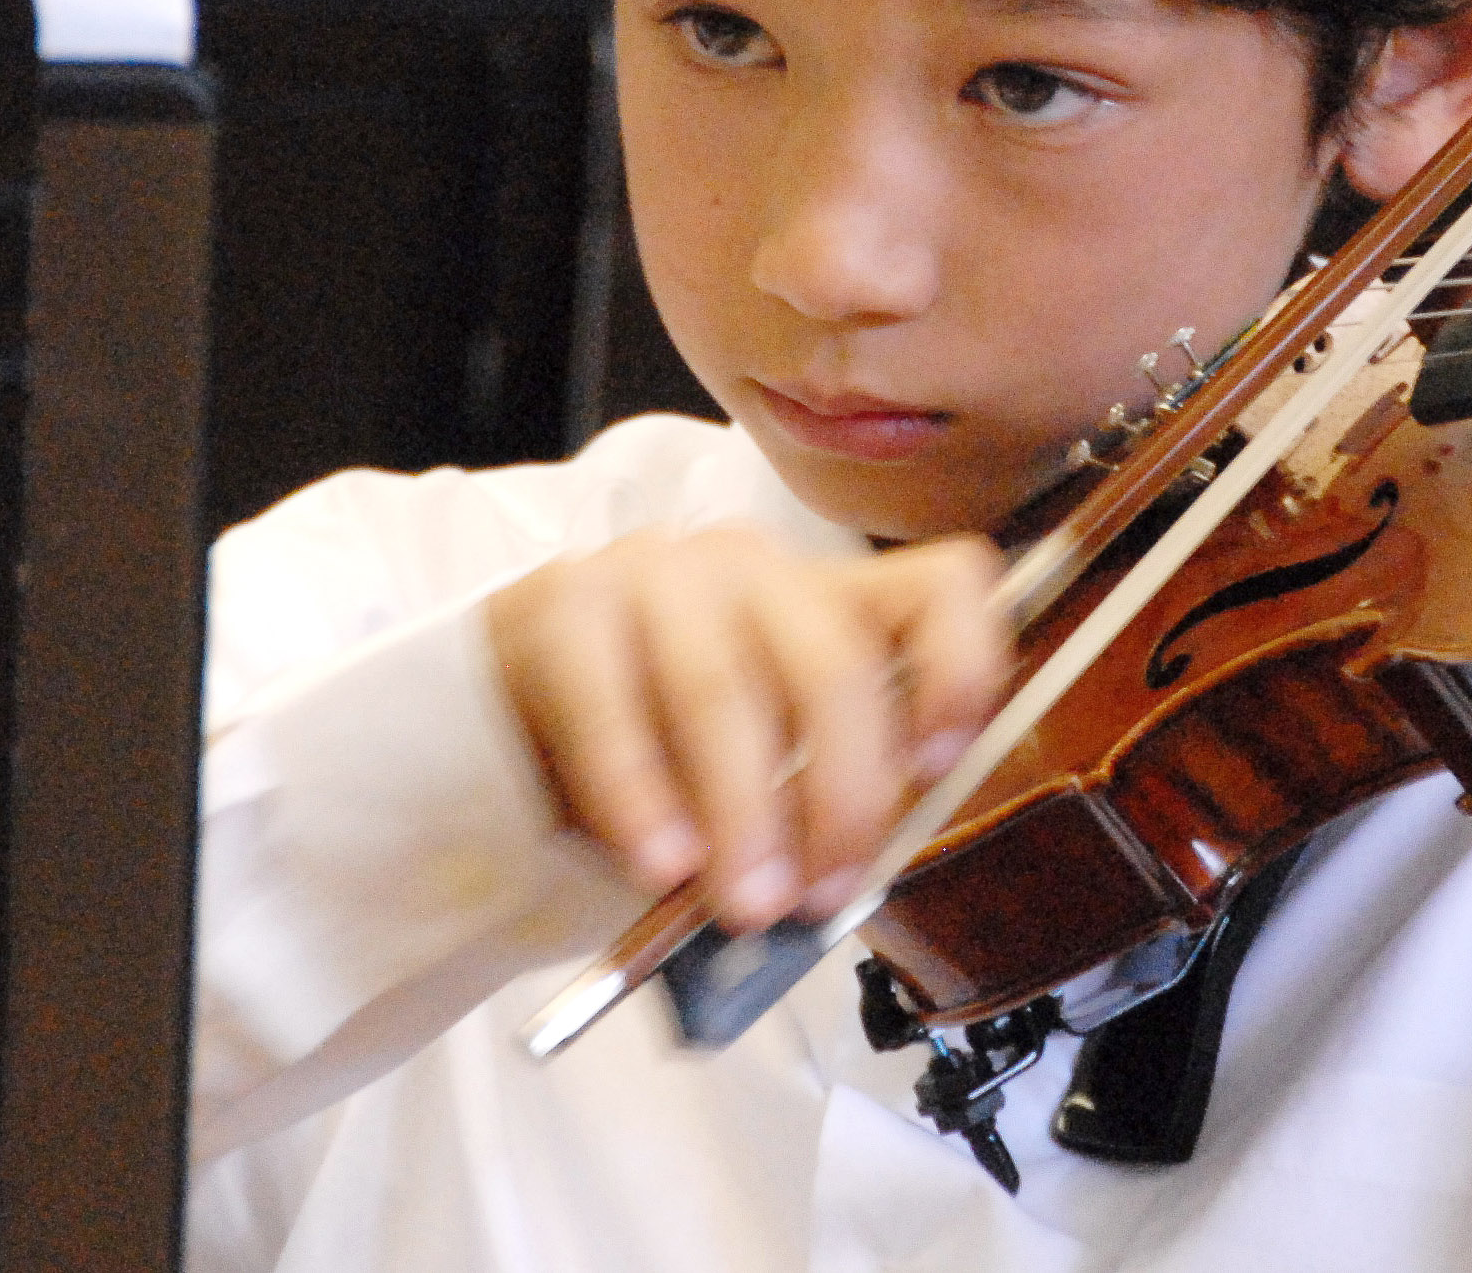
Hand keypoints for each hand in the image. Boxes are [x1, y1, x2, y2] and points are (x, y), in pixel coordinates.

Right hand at [486, 527, 1007, 929]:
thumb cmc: (665, 759)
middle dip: (841, 794)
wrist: (511, 726)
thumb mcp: (765, 772)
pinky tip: (658, 863)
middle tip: (821, 896)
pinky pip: (611, 702)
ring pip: (724, 687)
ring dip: (744, 811)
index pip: (941, 586)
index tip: (940, 764)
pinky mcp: (565, 603)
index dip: (961, 668)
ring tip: (745, 903)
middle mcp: (757, 569)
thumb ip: (820, 799)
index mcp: (833, 600)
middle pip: (833, 661)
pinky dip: (639, 795)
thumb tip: (851, 880)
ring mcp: (658, 573)